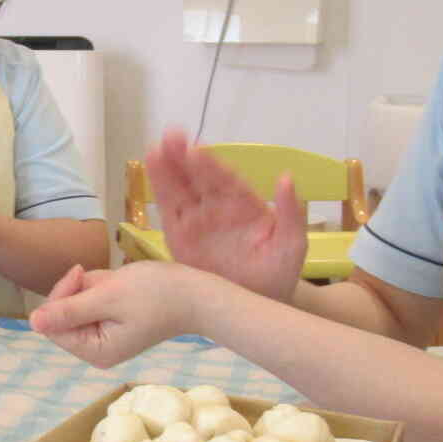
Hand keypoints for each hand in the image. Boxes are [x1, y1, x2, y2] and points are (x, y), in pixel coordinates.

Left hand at [29, 261, 198, 367]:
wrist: (196, 294)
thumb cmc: (156, 294)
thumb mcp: (108, 297)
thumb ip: (69, 310)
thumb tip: (32, 322)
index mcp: (95, 351)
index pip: (53, 324)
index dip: (60, 296)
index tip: (80, 274)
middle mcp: (96, 350)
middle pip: (62, 314)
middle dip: (81, 290)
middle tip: (106, 280)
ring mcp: (104, 337)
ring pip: (76, 303)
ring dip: (93, 286)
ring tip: (119, 283)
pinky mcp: (111, 324)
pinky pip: (91, 301)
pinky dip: (102, 287)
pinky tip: (122, 285)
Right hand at [144, 129, 305, 301]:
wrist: (256, 303)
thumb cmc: (277, 274)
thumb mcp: (291, 244)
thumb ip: (291, 214)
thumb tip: (286, 178)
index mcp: (244, 204)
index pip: (226, 180)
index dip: (212, 165)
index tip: (199, 151)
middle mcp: (218, 207)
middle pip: (199, 178)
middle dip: (185, 157)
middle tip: (172, 137)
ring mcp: (197, 220)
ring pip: (180, 189)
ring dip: (167, 169)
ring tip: (155, 149)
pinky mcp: (179, 236)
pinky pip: (168, 210)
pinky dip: (159, 190)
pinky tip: (151, 169)